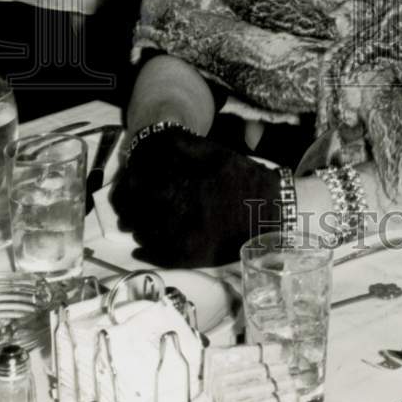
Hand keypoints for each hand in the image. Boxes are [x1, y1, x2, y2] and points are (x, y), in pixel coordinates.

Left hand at [110, 128, 279, 266]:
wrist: (272, 211)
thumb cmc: (243, 178)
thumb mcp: (215, 153)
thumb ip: (183, 146)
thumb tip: (154, 143)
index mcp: (182, 182)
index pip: (138, 184)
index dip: (130, 182)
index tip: (131, 180)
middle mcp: (178, 211)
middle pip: (135, 211)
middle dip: (129, 206)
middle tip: (129, 203)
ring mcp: (183, 237)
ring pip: (141, 234)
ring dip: (137, 227)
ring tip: (140, 222)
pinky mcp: (190, 257)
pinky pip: (156, 257)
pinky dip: (144, 251)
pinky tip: (142, 245)